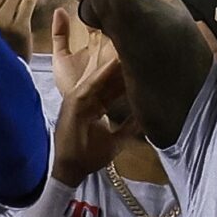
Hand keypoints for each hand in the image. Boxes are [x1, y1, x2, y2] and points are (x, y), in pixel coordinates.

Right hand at [50, 32, 138, 186]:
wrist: (70, 168)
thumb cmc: (89, 155)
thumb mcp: (116, 140)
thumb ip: (128, 127)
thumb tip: (146, 118)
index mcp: (95, 104)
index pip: (113, 86)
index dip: (127, 75)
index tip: (143, 62)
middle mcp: (87, 98)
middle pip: (107, 78)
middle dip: (121, 65)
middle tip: (138, 48)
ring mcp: (79, 98)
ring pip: (99, 77)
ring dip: (113, 64)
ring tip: (128, 49)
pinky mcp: (74, 102)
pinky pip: (90, 85)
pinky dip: (101, 75)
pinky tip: (113, 64)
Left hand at [51, 5, 117, 96]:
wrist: (82, 113)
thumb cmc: (74, 86)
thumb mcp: (61, 58)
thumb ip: (60, 34)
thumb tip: (59, 10)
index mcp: (97, 41)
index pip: (93, 15)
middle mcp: (110, 43)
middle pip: (107, 15)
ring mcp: (118, 52)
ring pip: (117, 23)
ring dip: (111, 7)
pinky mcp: (123, 64)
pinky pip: (125, 44)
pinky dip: (123, 28)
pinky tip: (114, 11)